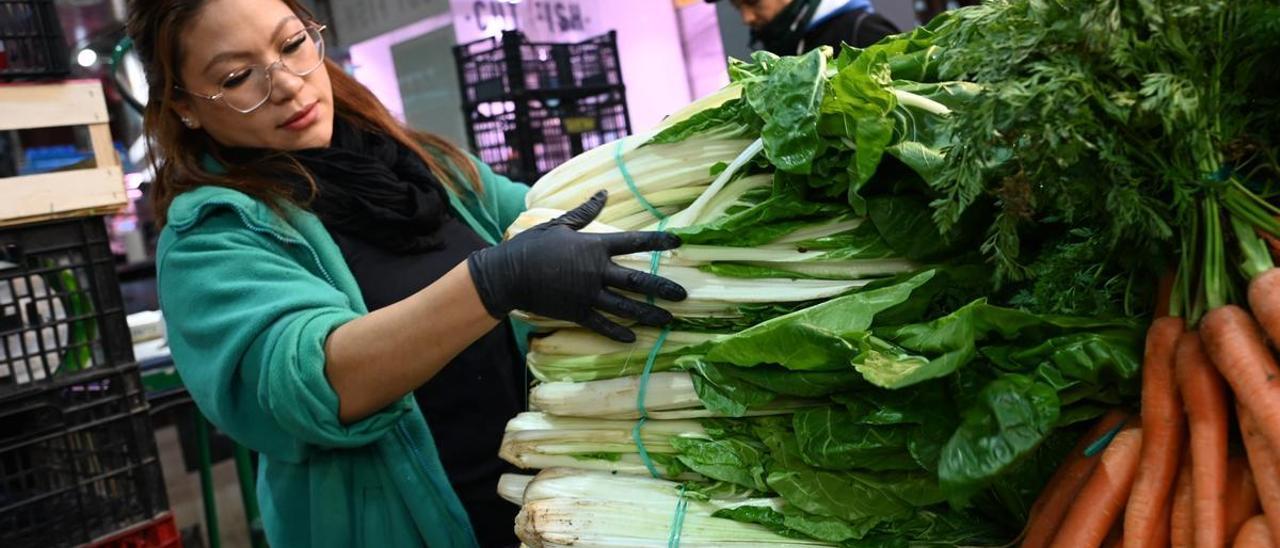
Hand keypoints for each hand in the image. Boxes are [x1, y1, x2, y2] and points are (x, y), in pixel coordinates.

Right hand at [466, 190, 686, 341]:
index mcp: (594, 247)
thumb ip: (585, 212)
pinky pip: (601, 325)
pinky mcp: (576, 312)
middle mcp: (596, 272)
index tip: (679, 242)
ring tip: (668, 319)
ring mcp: (587, 295)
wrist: (507, 274)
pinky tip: (633, 338)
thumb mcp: (560, 224)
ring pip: (625, 306)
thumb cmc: (532, 245)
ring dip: (648, 313)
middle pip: (637, 280)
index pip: (634, 242)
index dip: (658, 242)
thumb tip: (604, 193)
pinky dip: (617, 333)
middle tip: (684, 295)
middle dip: (662, 287)